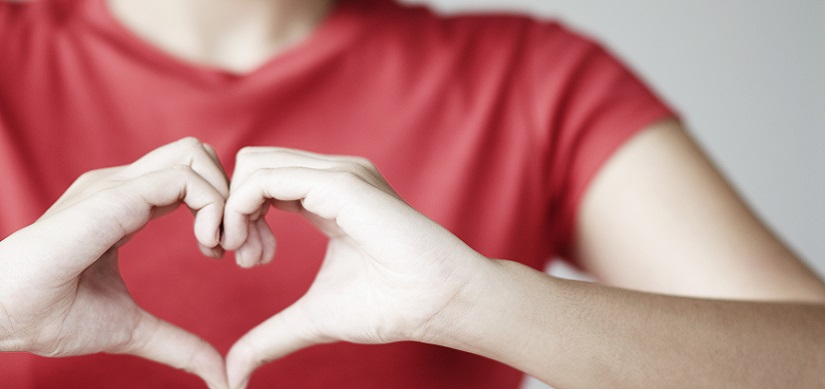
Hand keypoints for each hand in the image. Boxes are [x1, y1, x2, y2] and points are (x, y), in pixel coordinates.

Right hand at [0, 138, 232, 388]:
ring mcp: (118, 185)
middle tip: (239, 246)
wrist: (2, 315)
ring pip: (196, 155)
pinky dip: (213, 206)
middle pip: (199, 154)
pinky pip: (184, 178)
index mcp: (127, 205)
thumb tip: (218, 375)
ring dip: (226, 199)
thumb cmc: (51, 317)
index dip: (224, 209)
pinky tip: (208, 244)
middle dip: (234, 194)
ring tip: (222, 247)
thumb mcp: (133, 328)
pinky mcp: (115, 195)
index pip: (191, 178)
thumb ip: (177, 343)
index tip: (234, 254)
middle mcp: (125, 186)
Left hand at [221, 147, 488, 388]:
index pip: (262, 182)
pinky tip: (257, 251)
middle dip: (230, 211)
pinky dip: (242, 209)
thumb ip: (273, 334)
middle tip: (242, 260)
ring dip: (233, 213)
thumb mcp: (315, 317)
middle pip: (251, 166)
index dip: (239, 217)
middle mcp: (330, 176)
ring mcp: (337, 174)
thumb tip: (235, 371)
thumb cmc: (391, 305)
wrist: (438, 301)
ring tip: (252, 259)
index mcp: (326, 196)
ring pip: (253, 166)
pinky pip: (266, 178)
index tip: (244, 261)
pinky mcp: (340, 182)